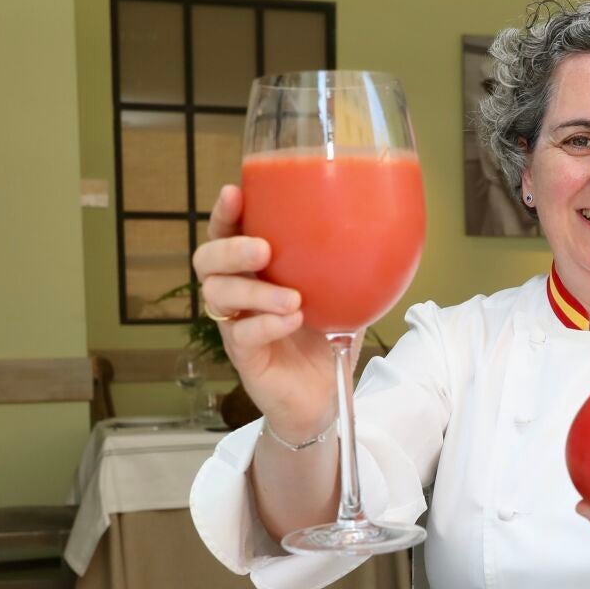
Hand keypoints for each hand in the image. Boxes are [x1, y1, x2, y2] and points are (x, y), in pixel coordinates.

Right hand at [194, 184, 354, 437]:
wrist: (326, 396)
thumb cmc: (327, 337)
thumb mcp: (342, 294)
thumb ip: (348, 264)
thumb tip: (382, 226)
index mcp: (256, 269)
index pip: (227, 233)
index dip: (225, 213)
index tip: (235, 192)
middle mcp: (238, 293)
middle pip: (206, 261)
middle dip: (230, 249)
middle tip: (264, 248)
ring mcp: (236, 325)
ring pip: (219, 296)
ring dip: (256, 290)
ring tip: (293, 298)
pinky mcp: (243, 357)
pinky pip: (240, 335)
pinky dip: (266, 324)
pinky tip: (293, 320)